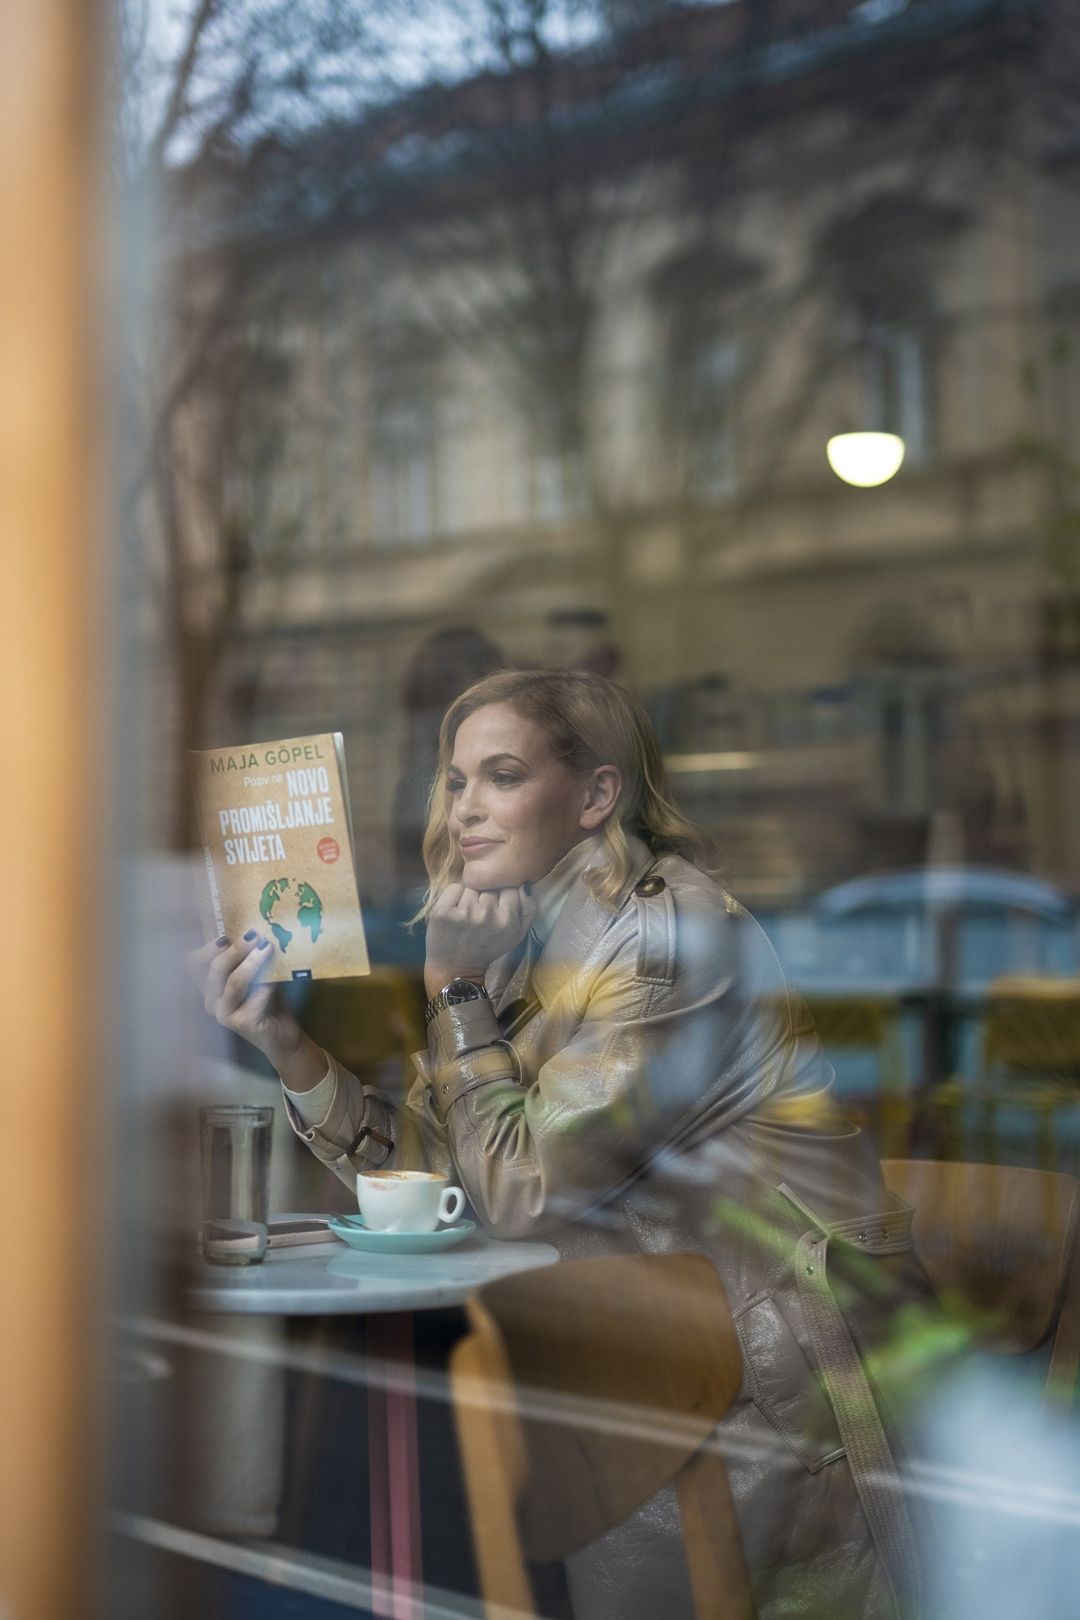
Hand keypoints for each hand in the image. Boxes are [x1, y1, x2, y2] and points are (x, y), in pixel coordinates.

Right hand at [186, 932, 303, 1069]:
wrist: (282, 1035)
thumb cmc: (267, 1002)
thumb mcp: (256, 975)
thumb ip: (247, 957)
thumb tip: (252, 930)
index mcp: (210, 987)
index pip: (193, 964)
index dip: (206, 948)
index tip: (226, 936)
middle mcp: (211, 1001)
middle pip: (215, 968)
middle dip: (235, 949)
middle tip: (254, 935)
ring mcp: (224, 1014)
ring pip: (234, 982)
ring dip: (252, 962)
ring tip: (267, 947)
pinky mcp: (242, 1023)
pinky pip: (255, 995)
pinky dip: (267, 981)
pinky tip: (277, 973)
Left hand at [424, 884, 534, 997]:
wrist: (457, 968)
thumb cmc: (488, 949)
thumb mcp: (517, 934)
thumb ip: (528, 909)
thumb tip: (524, 884)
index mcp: (507, 919)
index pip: (509, 888)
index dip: (502, 896)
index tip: (496, 908)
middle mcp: (486, 914)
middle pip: (489, 886)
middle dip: (485, 896)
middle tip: (480, 914)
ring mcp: (463, 912)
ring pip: (471, 886)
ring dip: (469, 896)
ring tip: (467, 914)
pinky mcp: (443, 911)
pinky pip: (454, 888)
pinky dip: (453, 896)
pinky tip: (454, 912)